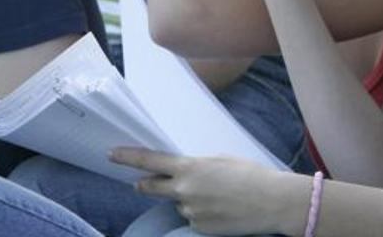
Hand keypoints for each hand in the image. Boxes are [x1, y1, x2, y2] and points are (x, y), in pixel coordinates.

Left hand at [110, 148, 298, 235]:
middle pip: (152, 187)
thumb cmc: (249, 174)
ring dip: (188, 199)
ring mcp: (190, 212)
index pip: (149, 161)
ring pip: (179, 204)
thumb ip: (195, 166)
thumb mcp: (219, 159)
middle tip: (141, 182)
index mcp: (188, 168)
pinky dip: (201, 213)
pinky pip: (193, 218)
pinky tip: (221, 209)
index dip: (127, 157)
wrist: (272, 201)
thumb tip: (183, 173)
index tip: (111, 154)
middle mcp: (184, 191)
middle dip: (145, 184)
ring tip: (217, 195)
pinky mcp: (199, 228)